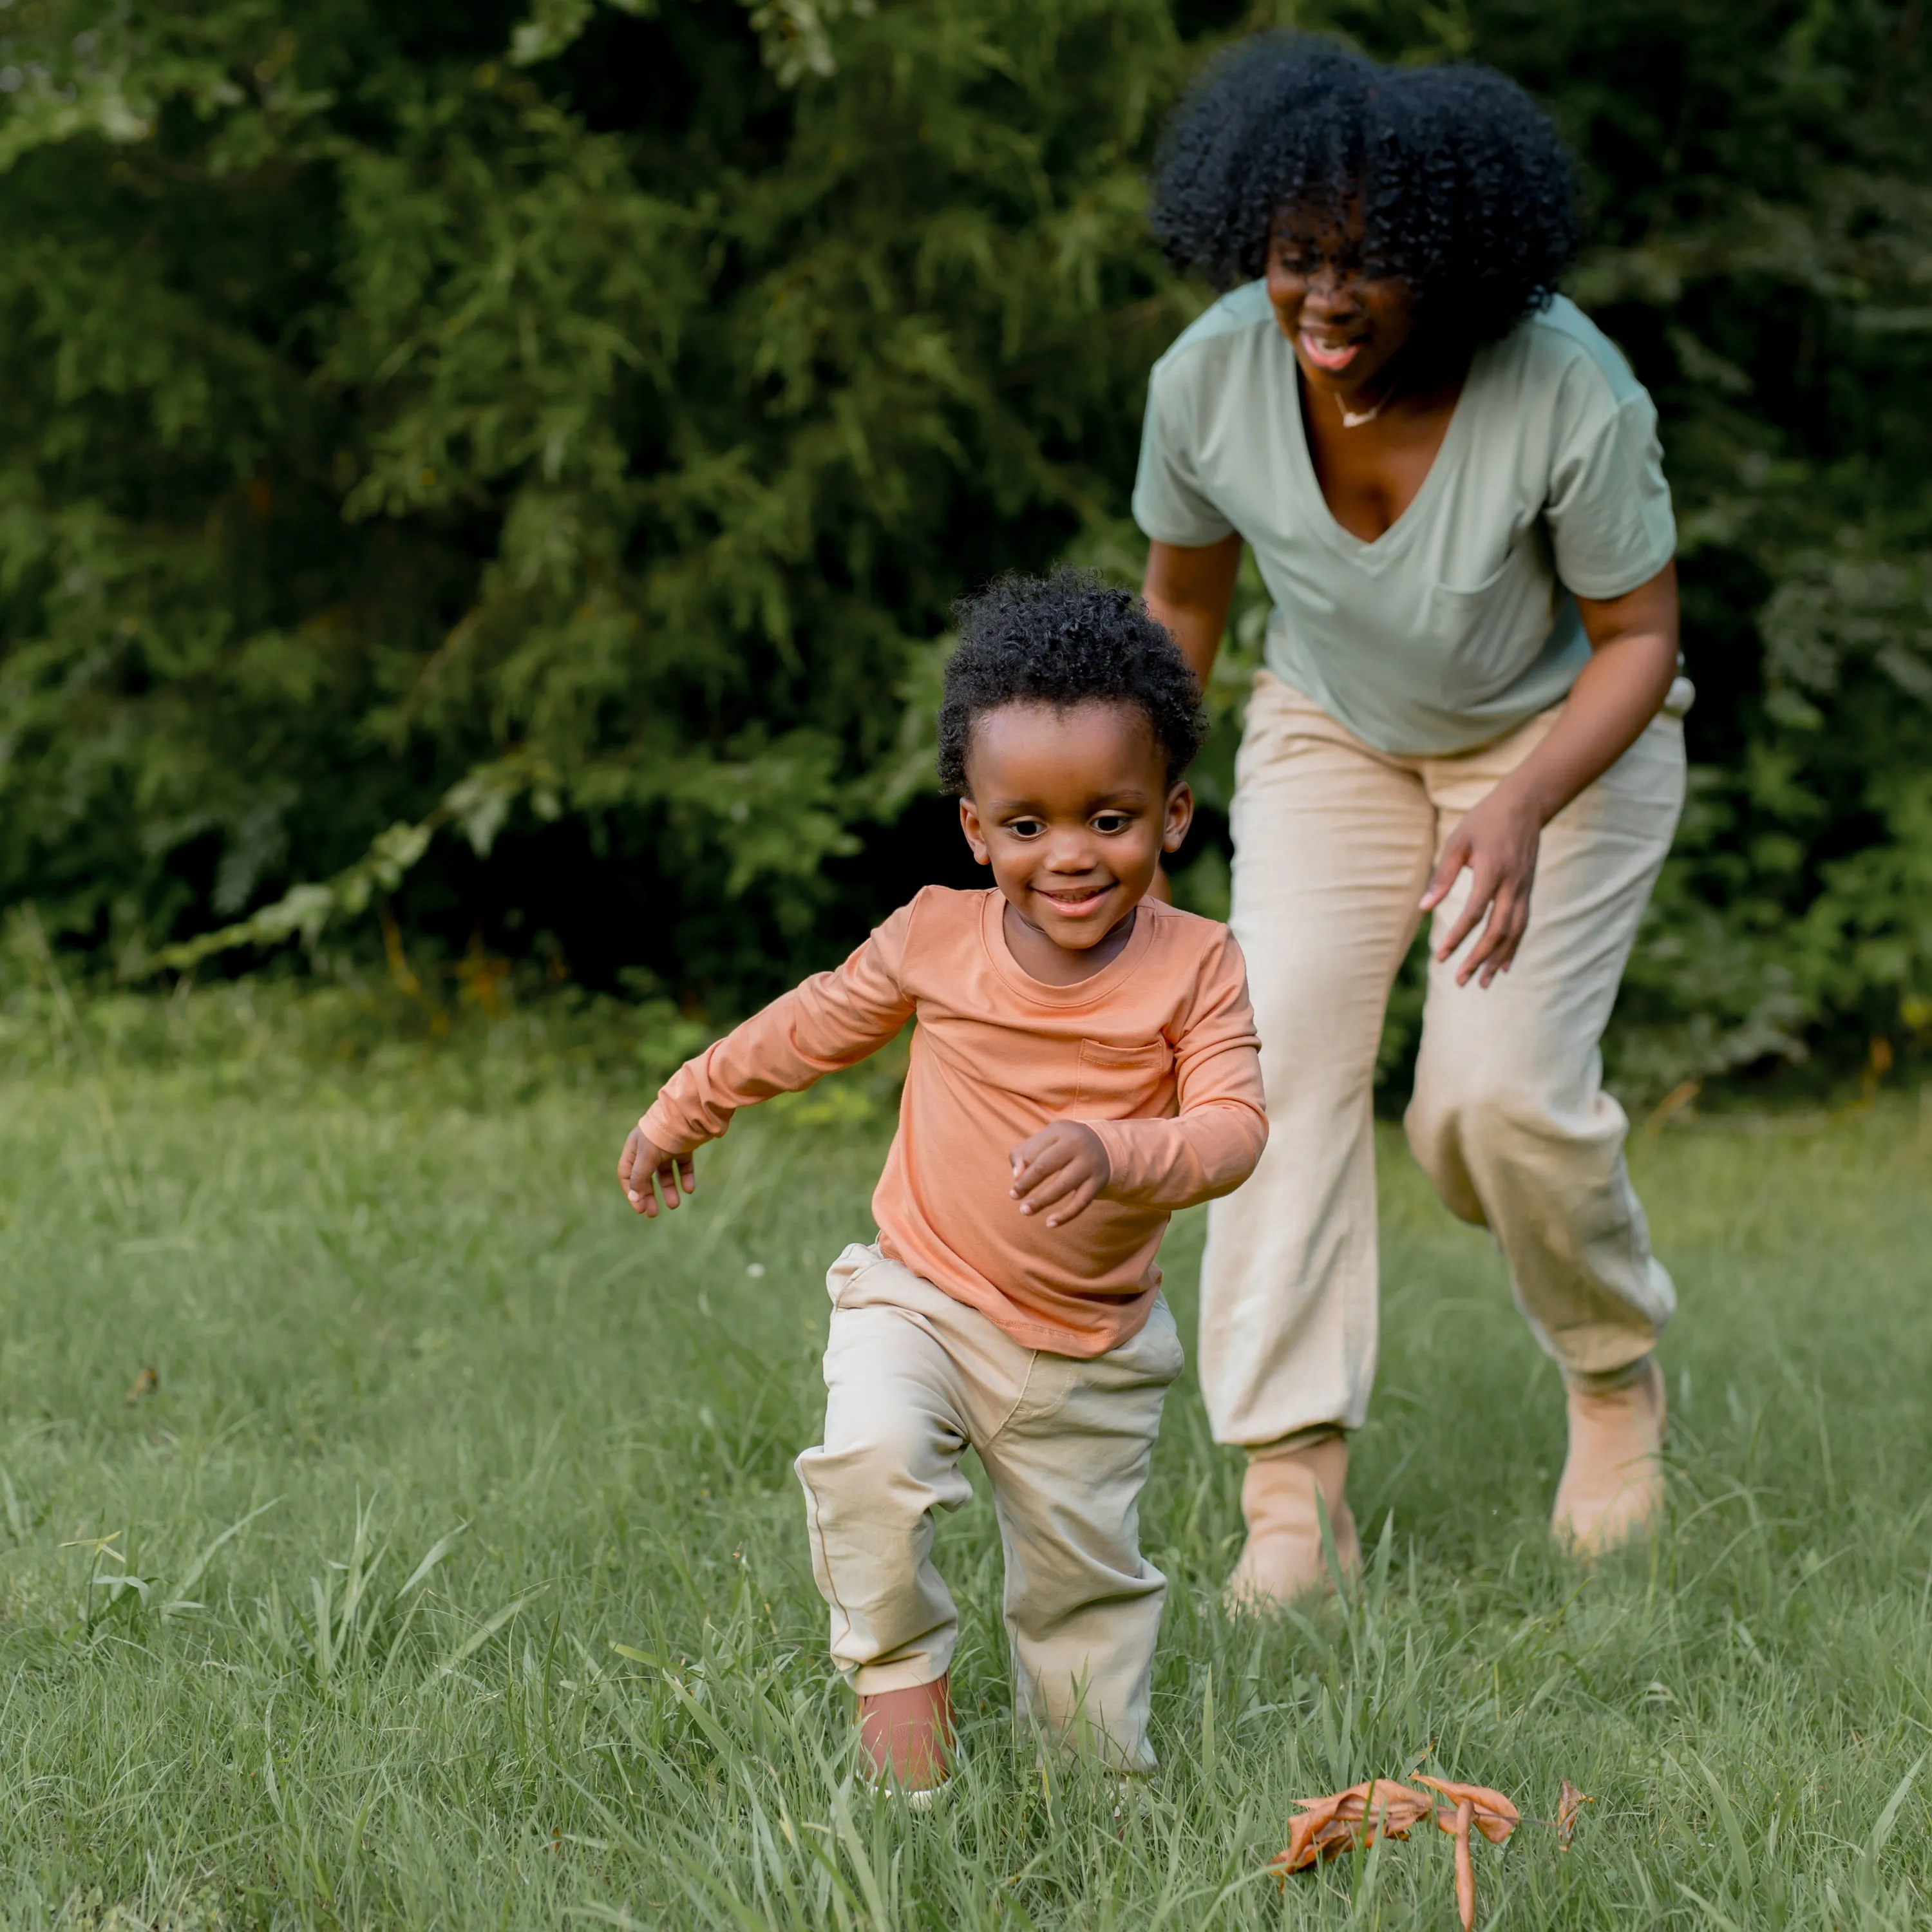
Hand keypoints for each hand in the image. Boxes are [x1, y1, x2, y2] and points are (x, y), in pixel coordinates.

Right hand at [619, 1122, 695, 1217]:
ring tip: (675, 1205)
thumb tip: (634, 1198)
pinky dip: (685, 1177)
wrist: (689, 1113)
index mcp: (634, 1148)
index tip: (640, 1208)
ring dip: (669, 1189)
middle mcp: (649, 1148)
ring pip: (665, 1173)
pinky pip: (682, 1165)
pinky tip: (689, 1189)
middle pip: (646, 1177)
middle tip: (653, 1214)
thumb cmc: (662, 1134)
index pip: (626, 1175)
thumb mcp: (647, 1156)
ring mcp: (667, 1148)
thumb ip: (639, 1177)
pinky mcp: (684, 1147)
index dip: (632, 1192)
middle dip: (650, 1195)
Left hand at [1008, 1122, 1110, 1227]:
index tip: (1014, 1184)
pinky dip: (1065, 1215)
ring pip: (1062, 1186)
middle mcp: (1076, 1145)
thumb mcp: (1045, 1140)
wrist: (1103, 1146)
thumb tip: (1016, 1177)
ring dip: (1041, 1201)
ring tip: (1025, 1211)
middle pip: (1045, 1166)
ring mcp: (1089, 1164)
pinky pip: (1081, 1202)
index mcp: (1059, 1131)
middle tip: (1014, 1196)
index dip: (1020, 1170)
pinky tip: (1050, 1223)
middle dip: (1026, 1183)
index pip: (1033, 1152)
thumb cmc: (1062, 1145)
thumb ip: (1023, 1154)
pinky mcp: (1098, 1182)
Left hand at [1419, 781, 1542, 987]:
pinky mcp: (1527, 891)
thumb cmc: (1484, 821)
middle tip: (1459, 980)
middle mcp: (1512, 885)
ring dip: (1496, 959)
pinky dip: (1512, 948)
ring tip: (1481, 984)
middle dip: (1478, 958)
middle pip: (1497, 930)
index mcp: (1492, 871)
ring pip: (1513, 932)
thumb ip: (1442, 875)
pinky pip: (1522, 925)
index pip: (1475, 912)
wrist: (1525, 805)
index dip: (1458, 936)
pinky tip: (1503, 967)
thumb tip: (1424, 908)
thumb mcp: (1456, 841)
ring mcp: (1523, 890)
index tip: (1441, 956)